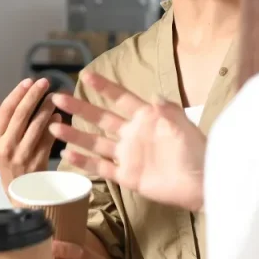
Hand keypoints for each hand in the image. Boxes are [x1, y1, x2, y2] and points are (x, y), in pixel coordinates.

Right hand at [0, 78, 61, 191]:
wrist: (17, 186)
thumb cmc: (5, 154)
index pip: (6, 110)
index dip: (17, 94)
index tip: (29, 81)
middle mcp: (6, 146)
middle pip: (21, 116)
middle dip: (33, 96)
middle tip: (44, 82)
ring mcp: (22, 155)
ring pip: (36, 127)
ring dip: (46, 109)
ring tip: (54, 97)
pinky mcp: (37, 163)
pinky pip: (47, 141)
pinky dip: (53, 127)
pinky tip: (58, 116)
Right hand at [50, 72, 205, 210]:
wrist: (204, 183)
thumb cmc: (198, 152)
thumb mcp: (184, 126)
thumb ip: (168, 110)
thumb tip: (153, 95)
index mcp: (146, 118)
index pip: (120, 98)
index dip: (104, 87)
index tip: (85, 74)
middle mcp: (133, 134)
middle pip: (100, 118)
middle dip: (79, 108)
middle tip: (57, 98)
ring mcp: (129, 156)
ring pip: (95, 143)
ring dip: (75, 135)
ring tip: (54, 127)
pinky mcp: (128, 176)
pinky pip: (102, 168)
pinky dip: (85, 162)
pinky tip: (69, 154)